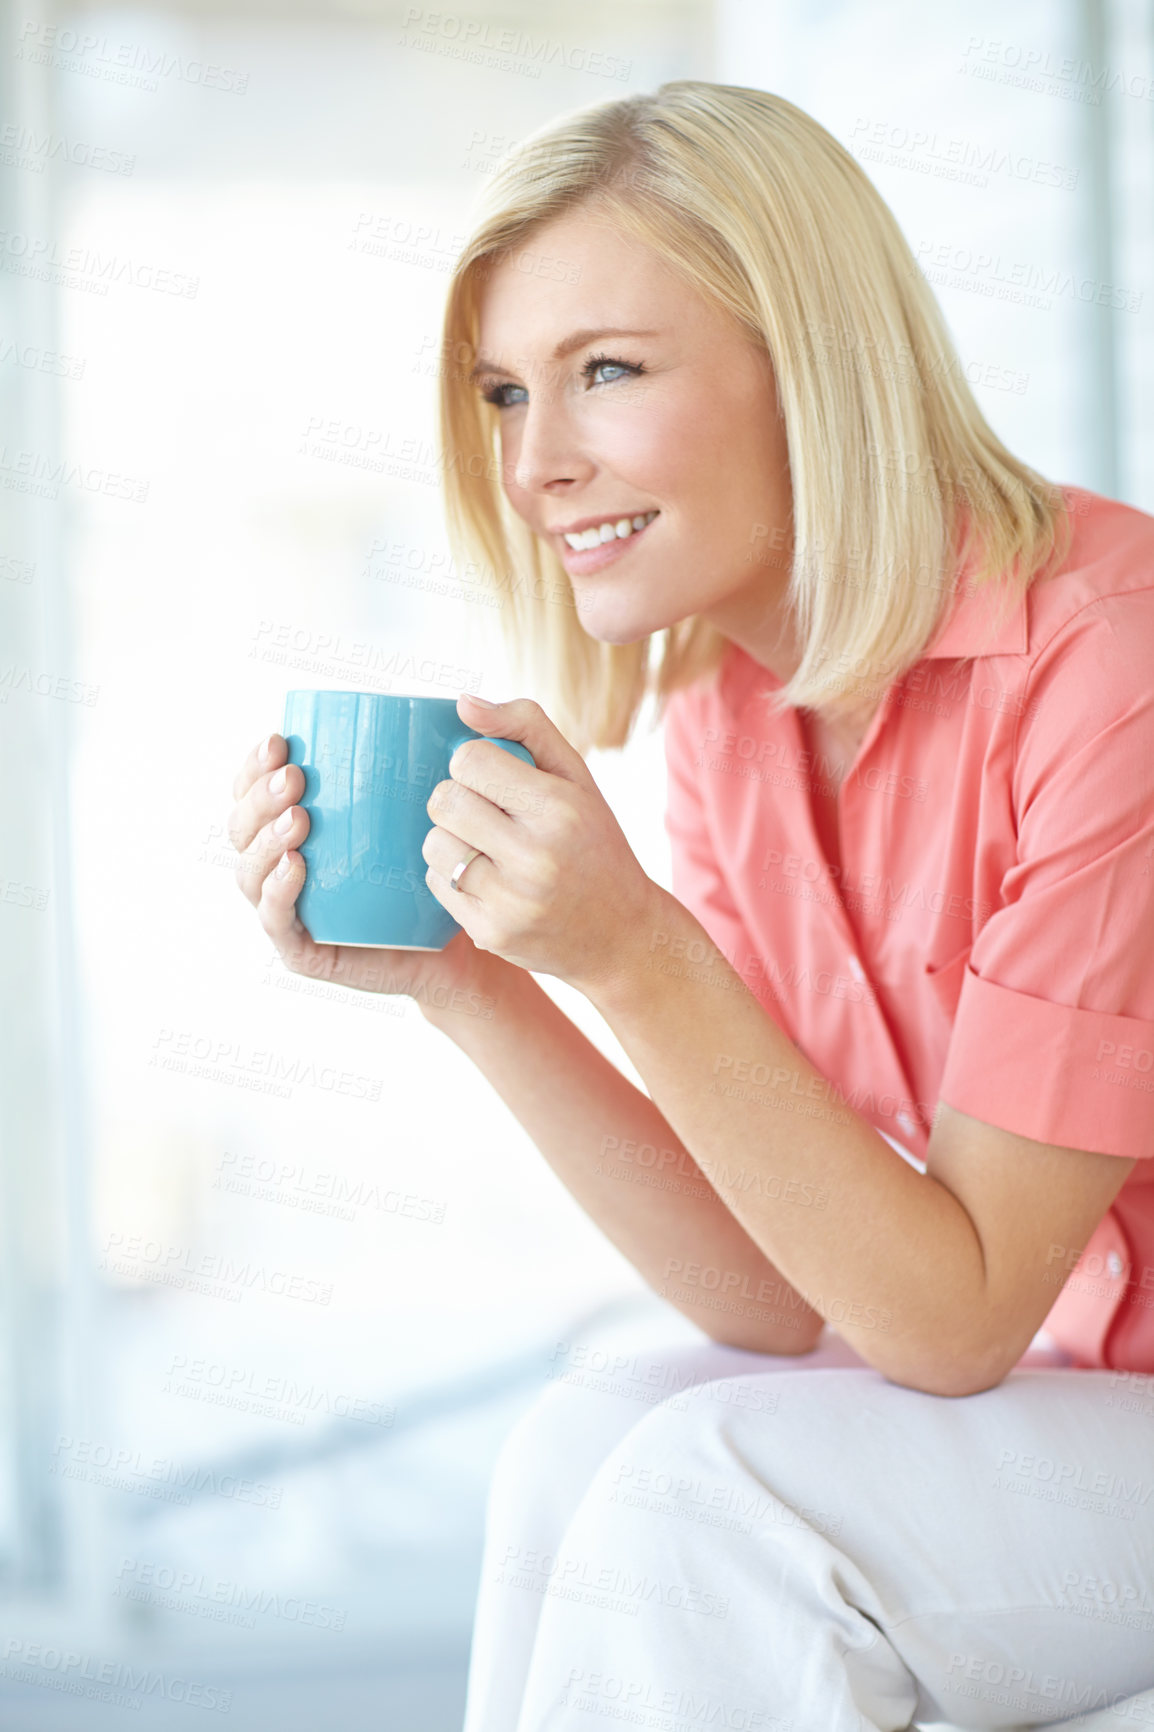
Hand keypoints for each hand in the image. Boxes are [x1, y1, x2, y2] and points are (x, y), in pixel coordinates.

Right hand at [228, 731, 492, 1007]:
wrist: (454, 946)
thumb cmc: (434, 872)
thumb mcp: (424, 815)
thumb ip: (427, 766)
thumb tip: (458, 704)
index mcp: (293, 830)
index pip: (252, 792)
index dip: (254, 765)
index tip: (281, 739)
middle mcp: (280, 868)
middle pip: (241, 828)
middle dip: (258, 798)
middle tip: (294, 779)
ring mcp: (287, 911)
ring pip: (249, 873)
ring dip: (265, 840)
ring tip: (298, 817)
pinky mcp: (302, 951)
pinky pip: (275, 921)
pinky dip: (278, 891)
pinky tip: (295, 865)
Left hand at [421, 693, 657, 995]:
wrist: (620, 934)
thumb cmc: (594, 844)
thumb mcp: (577, 778)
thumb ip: (525, 726)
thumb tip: (463, 703)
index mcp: (559, 809)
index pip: (470, 761)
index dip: (474, 764)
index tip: (492, 779)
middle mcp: (536, 856)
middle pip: (445, 801)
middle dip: (456, 799)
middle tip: (484, 812)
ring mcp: (511, 901)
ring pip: (434, 844)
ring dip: (450, 839)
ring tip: (484, 846)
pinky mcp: (491, 933)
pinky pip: (436, 885)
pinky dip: (451, 877)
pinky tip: (486, 879)